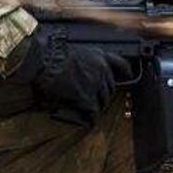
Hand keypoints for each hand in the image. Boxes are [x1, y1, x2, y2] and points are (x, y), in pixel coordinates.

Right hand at [11, 25, 128, 122]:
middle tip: (91, 101)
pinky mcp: (87, 97)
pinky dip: (88, 117)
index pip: (120, 63)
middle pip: (110, 88)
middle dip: (102, 95)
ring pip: (103, 101)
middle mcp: (101, 69)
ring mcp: (96, 84)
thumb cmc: (51, 55)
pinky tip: (82, 119)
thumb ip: (85, 62)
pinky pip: (92, 113)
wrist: (43, 60)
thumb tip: (84, 74)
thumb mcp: (74, 53)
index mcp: (98, 56)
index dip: (126, 71)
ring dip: (95, 107)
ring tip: (84, 110)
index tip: (129, 76)